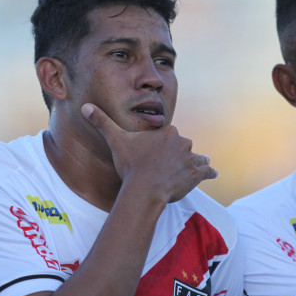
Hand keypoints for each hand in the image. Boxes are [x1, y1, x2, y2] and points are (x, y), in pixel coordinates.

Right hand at [81, 103, 216, 203]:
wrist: (144, 188)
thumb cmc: (131, 165)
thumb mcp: (116, 141)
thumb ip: (101, 122)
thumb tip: (85, 106)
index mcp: (167, 132)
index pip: (168, 135)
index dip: (161, 145)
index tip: (154, 155)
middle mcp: (182, 142)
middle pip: (181, 146)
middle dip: (176, 153)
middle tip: (165, 167)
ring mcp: (191, 158)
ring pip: (196, 157)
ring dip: (194, 161)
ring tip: (186, 169)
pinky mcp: (197, 174)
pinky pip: (207, 171)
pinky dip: (208, 173)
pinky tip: (210, 174)